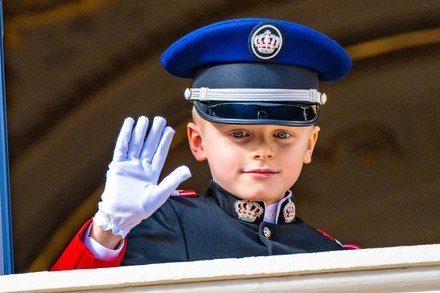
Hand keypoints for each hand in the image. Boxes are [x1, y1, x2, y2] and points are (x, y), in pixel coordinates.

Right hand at [93, 116, 190, 237]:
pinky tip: (129, 124)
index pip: (160, 153)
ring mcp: (129, 165)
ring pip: (136, 144)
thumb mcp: (160, 194)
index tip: (170, 129)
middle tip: (160, 119)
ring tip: (145, 119)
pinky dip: (125, 135)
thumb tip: (188, 170)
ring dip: (140, 131)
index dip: (164, 141)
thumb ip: (173, 180)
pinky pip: (121, 147)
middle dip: (154, 132)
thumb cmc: (141, 208)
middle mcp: (141, 166)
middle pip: (148, 145)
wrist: (121, 215)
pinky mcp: (118, 165)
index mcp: (152, 173)